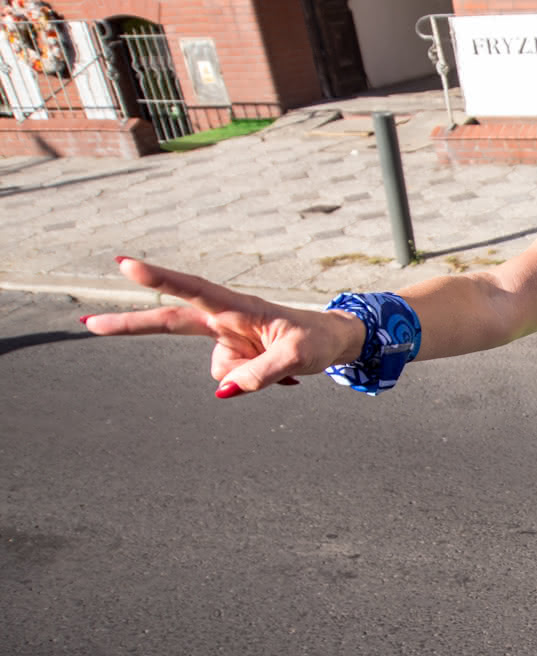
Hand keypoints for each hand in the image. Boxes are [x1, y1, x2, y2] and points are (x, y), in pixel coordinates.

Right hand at [80, 258, 365, 398]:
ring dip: (245, 376)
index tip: (125, 264)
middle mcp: (225, 320)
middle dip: (130, 324)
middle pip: (169, 322)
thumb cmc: (315, 340)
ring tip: (281, 366)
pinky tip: (278, 375)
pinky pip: (230, 380)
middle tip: (88, 324)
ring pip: (219, 370)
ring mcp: (225, 338)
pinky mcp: (231, 355)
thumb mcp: (297, 358)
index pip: (193, 290)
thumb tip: (223, 391)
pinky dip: (250, 381)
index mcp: (238, 306)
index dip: (159, 279)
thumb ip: (260, 374)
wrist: (330, 343)